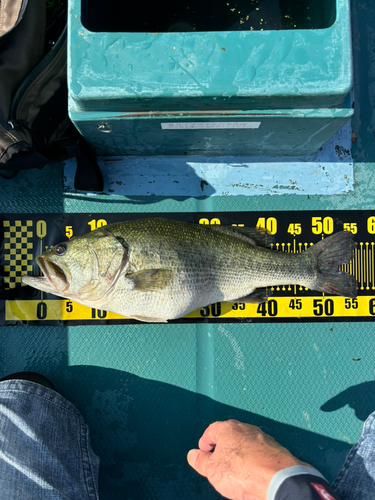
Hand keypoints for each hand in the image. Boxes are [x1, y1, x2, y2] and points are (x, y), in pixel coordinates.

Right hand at [187, 419, 311, 499]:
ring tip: (236, 471)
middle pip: (230, 436)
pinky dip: (254, 461)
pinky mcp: (276, 450)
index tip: (202, 451)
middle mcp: (246, 429)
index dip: (205, 441)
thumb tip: (193, 455)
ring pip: (246, 444)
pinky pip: (260, 454)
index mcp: (228, 428)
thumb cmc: (241, 471)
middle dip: (223, 448)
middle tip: (218, 462)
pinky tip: (253, 473)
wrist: (276, 479)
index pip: (212, 430)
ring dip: (240, 454)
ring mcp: (263, 438)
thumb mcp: (212, 470)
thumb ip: (201, 461)